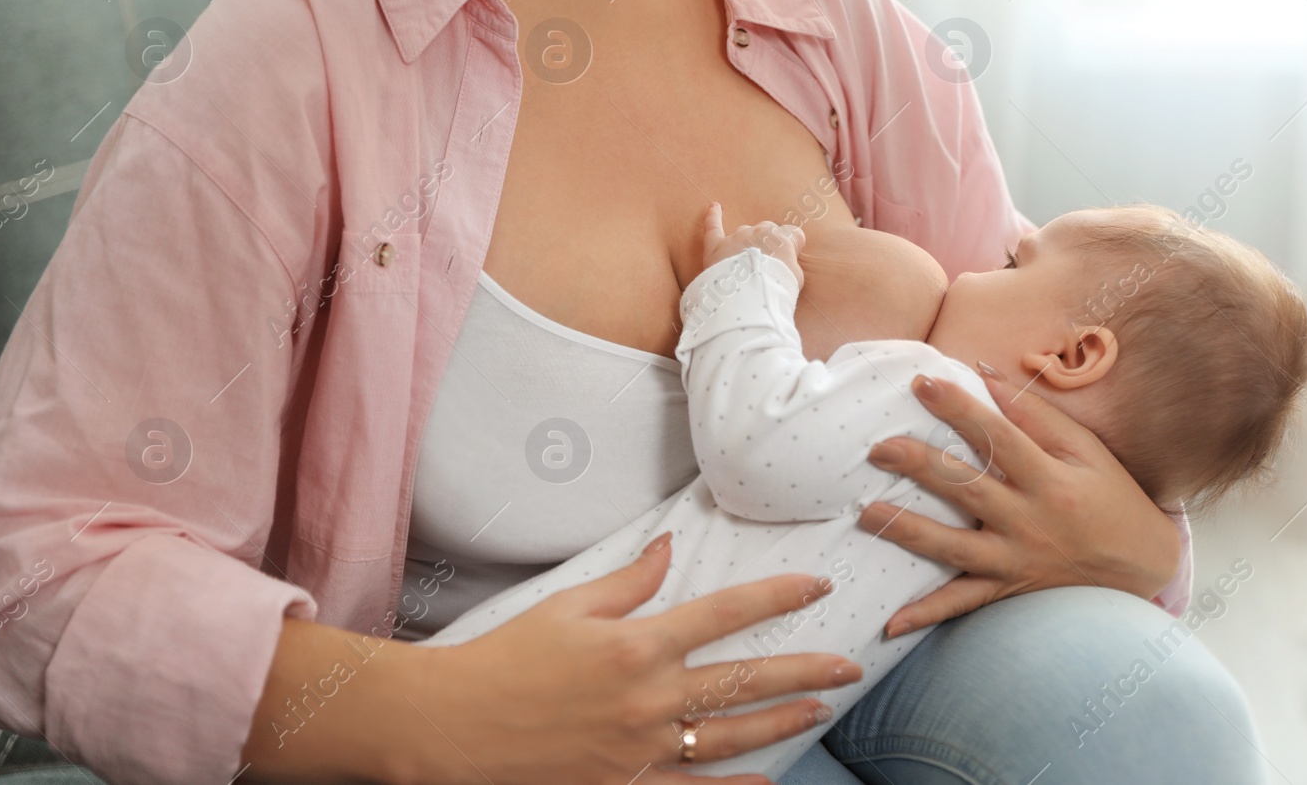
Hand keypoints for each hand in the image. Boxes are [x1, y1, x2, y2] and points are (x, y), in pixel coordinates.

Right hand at [404, 533, 859, 784]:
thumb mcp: (568, 607)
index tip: (817, 585)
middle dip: (806, 670)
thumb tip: (670, 546)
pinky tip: (769, 780)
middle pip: (746, 680)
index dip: (777, 597)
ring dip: (784, 721)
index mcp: (638, 645)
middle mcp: (650, 698)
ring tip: (822, 708)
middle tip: (850, 664)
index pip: (726, 613)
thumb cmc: (507, 660)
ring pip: (733, 736)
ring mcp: (643, 749)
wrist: (455, 728)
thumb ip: (629, 580)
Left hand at [701, 202, 805, 288]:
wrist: (750, 296)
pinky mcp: (717, 245)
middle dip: (767, 243)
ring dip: (746, 242)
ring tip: (744, 262)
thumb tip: (783, 261)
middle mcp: (760, 233)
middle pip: (768, 230)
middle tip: (765, 264)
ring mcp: (738, 238)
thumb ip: (790, 263)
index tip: (789, 259)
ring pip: (744, 231)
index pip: (792, 234)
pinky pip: (713, 226)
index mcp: (782, 239)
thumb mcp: (795, 278)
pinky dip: (713, 216)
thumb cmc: (777, 289)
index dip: (792, 247)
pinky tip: (714, 207)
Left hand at [857, 374, 1181, 636]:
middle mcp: (1031, 522)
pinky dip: (927, 615)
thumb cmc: (1112, 498)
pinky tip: (890, 623)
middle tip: (878, 447)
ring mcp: (1017, 562)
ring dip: (909, 532)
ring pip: (955, 548)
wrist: (1144, 567)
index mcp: (1051, 480)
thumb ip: (1035, 415)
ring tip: (867, 515)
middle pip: (968, 490)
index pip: (999, 438)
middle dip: (920, 467)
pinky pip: (963, 605)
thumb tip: (985, 375)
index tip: (922, 383)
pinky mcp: (1009, 591)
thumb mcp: (1086, 451)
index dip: (960, 409)